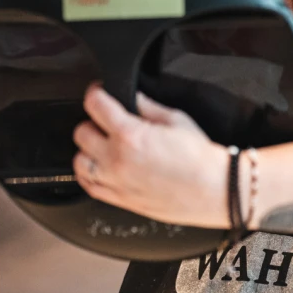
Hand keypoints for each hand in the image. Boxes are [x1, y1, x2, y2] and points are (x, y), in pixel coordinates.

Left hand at [72, 86, 229, 228]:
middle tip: (107, 121)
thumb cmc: (200, 159)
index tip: (100, 93)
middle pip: (81, 132)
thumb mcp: (177, 120)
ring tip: (104, 146)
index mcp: (130, 134)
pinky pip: (88, 186)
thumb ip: (148, 107)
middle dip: (93, 121)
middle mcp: (116, 159)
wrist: (213, 190)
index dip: (96, 93)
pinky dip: (90, 174)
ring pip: (79, 161)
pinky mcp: (119, 199)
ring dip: (88, 150)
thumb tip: (134, 97)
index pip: (95, 105)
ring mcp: (115, 182)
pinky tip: (102, 167)